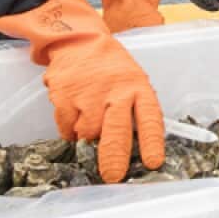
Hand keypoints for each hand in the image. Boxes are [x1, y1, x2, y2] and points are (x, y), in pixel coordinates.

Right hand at [0, 0, 165, 182]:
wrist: (80, 41)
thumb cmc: (112, 67)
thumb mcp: (133, 80)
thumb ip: (134, 108)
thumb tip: (137, 147)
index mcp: (138, 88)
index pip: (149, 118)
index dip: (151, 142)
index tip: (153, 163)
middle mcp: (115, 92)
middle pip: (117, 132)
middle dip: (115, 158)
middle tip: (114, 176)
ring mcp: (89, 95)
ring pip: (88, 134)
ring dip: (87, 134)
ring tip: (89, 115)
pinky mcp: (65, 97)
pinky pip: (67, 128)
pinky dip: (69, 128)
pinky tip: (74, 112)